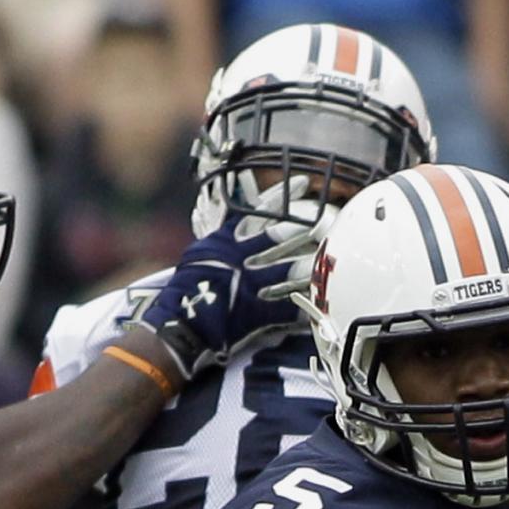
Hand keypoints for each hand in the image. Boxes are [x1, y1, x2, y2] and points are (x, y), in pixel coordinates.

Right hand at [132, 213, 312, 386]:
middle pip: (279, 238)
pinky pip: (286, 307)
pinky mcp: (256, 312)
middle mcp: (240, 258)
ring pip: (287, 270)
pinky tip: (321, 301)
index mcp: (226, 241)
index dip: (283, 197)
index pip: (258, 212)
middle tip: (328, 219)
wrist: (179, 323)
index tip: (305, 185)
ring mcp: (249, 285)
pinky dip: (303, 305)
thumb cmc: (186, 288)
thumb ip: (223, 240)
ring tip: (329, 256)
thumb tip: (239, 226)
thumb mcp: (202, 254)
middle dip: (305, 229)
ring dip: (310, 264)